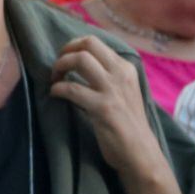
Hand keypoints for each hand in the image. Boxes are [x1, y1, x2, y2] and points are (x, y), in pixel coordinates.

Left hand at [49, 36, 161, 174]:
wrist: (140, 152)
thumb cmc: (127, 123)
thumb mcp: (123, 91)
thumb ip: (107, 76)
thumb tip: (78, 62)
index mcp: (126, 68)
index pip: (95, 41)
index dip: (73, 46)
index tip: (64, 58)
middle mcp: (121, 73)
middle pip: (88, 43)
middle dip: (65, 51)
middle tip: (57, 67)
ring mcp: (113, 89)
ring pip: (80, 59)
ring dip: (59, 66)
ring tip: (54, 80)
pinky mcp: (103, 107)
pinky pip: (72, 89)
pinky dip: (57, 89)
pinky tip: (55, 95)